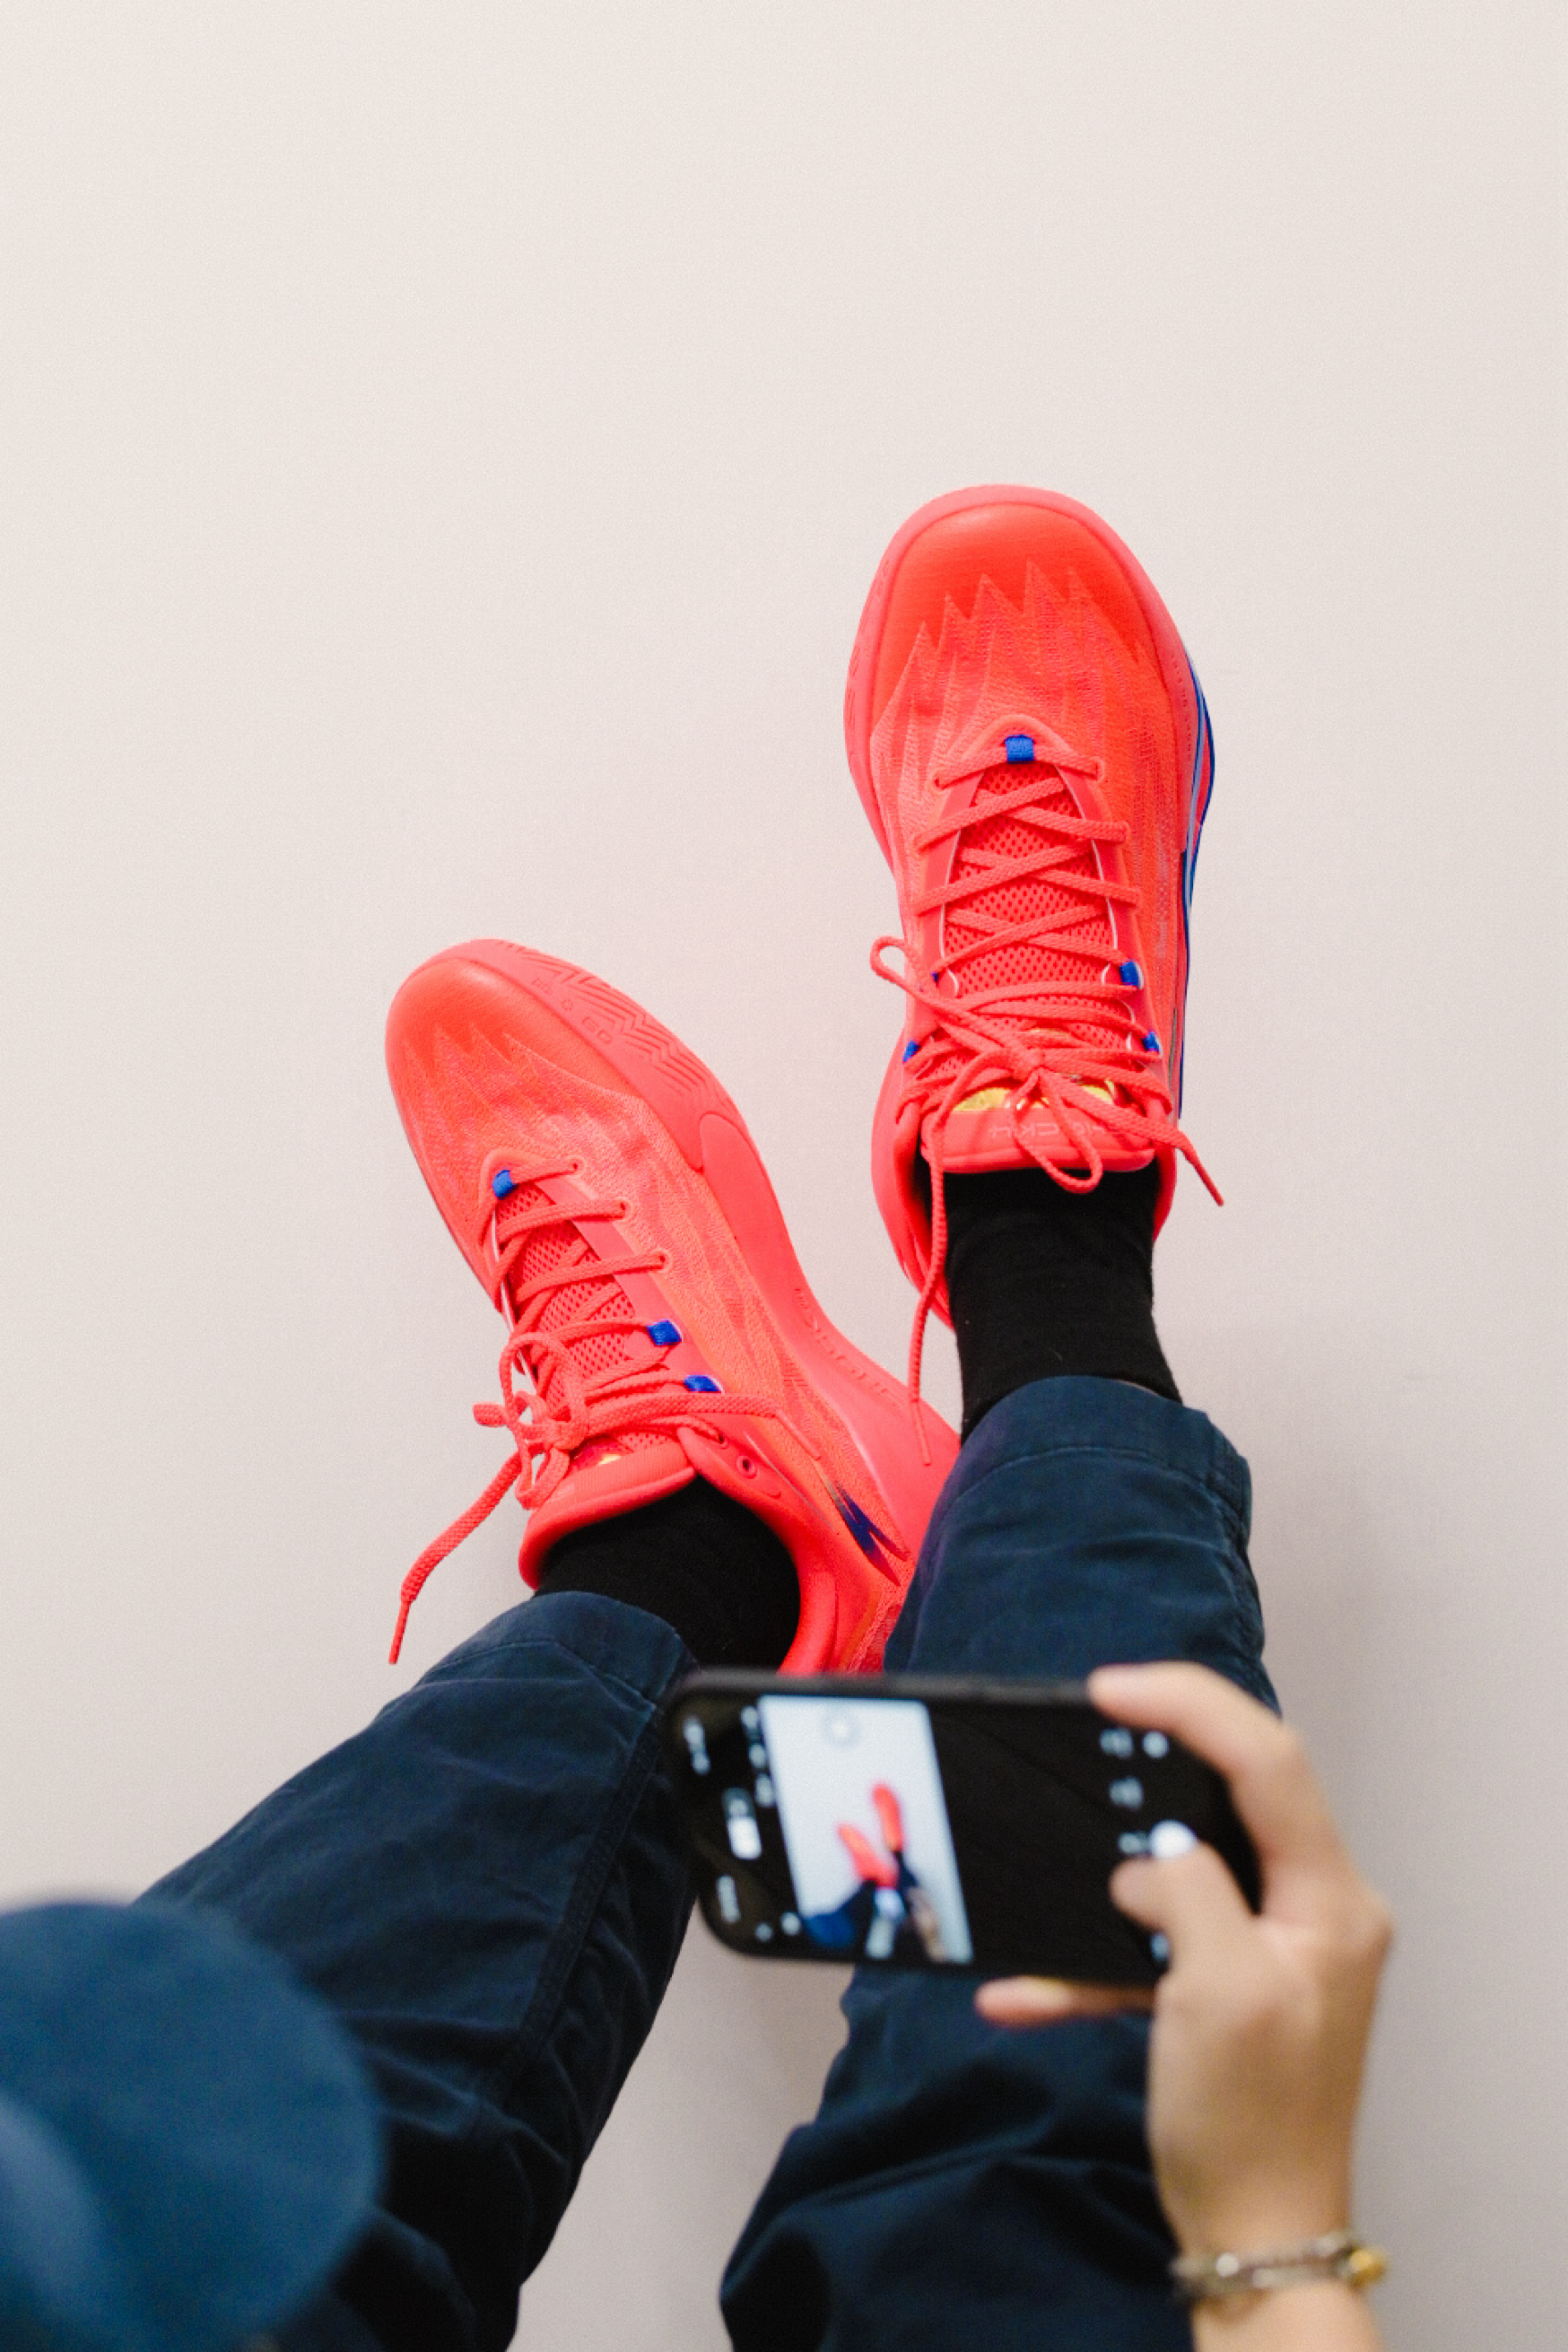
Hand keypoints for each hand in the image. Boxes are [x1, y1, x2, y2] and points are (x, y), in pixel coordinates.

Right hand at [976, 1664, 1392, 2261]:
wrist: (1252, 2237)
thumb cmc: (1251, 2125)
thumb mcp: (1218, 1994)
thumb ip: (1186, 1889)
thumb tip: (1148, 1854)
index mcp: (1328, 1899)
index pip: (1267, 1758)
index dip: (1189, 1704)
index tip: (1107, 1688)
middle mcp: (1311, 1907)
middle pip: (1228, 1792)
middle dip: (1148, 1763)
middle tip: (1080, 1736)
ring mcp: (1269, 1944)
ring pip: (1179, 1863)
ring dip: (1103, 1874)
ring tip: (1050, 1859)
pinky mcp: (1226, 1981)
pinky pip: (1154, 1938)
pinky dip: (1090, 1956)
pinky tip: (1021, 1991)